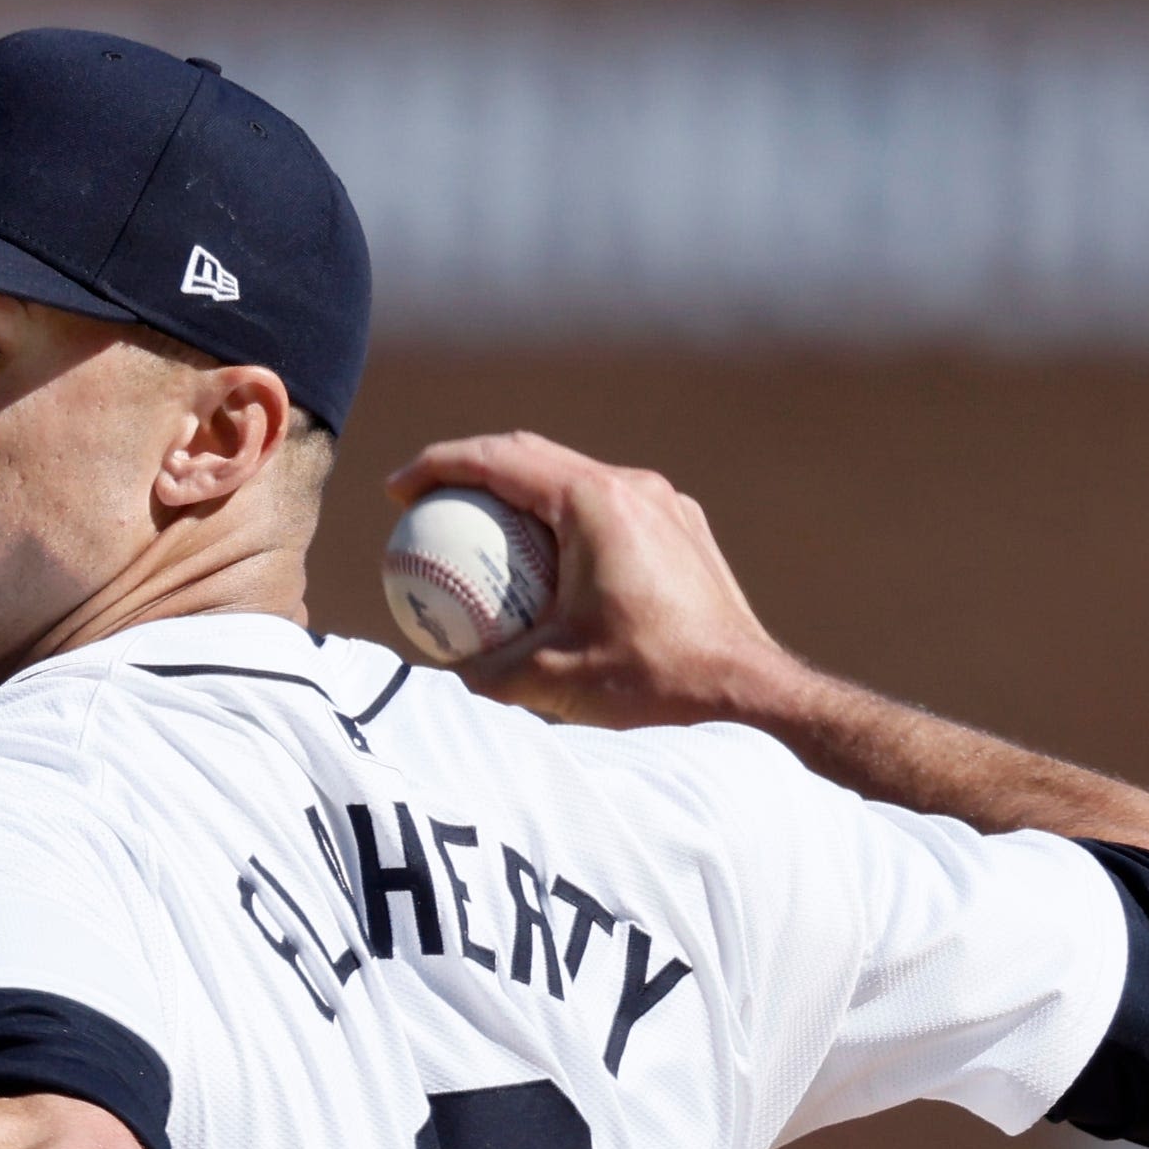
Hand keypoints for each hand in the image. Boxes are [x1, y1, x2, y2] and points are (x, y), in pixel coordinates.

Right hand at [385, 432, 804, 728]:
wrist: (750, 692)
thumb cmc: (654, 682)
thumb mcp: (549, 680)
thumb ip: (482, 670)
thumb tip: (440, 666)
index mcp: (595, 502)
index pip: (500, 459)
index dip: (438, 466)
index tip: (398, 493)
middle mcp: (633, 487)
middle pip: (534, 455)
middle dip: (472, 470)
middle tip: (426, 504)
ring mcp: (665, 505)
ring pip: (573, 479)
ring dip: (521, 495)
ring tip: (481, 533)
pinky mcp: (684, 531)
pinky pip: (608, 510)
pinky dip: (564, 525)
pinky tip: (548, 568)